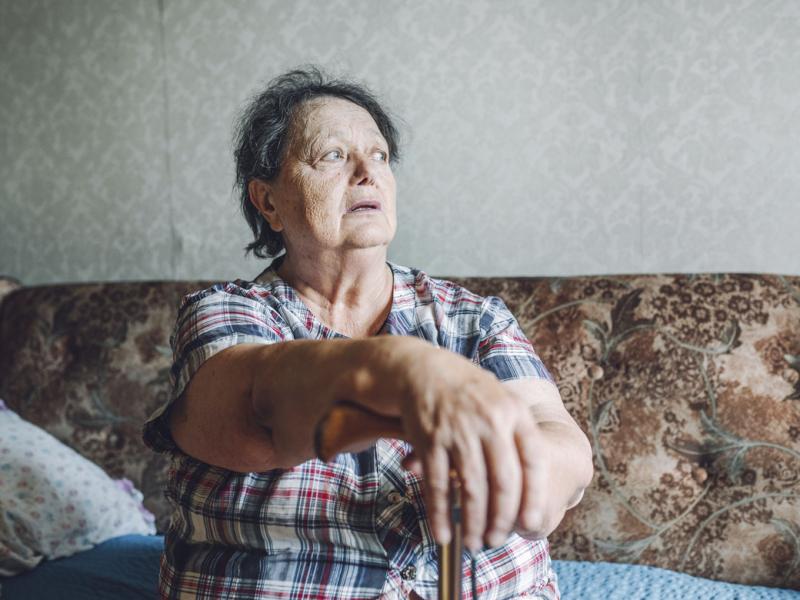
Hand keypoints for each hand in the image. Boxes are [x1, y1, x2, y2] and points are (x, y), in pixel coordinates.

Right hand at [391, 341, 555, 550]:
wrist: (420, 369)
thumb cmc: (465, 391)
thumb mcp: (500, 400)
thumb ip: (517, 435)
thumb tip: (532, 485)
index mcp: (514, 412)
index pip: (534, 461)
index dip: (534, 497)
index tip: (531, 523)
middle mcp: (489, 421)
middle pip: (504, 483)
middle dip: (502, 520)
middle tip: (497, 541)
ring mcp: (459, 431)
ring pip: (472, 489)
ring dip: (473, 523)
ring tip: (474, 543)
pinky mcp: (430, 439)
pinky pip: (438, 485)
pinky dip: (440, 514)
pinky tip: (443, 533)